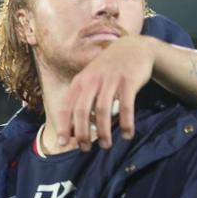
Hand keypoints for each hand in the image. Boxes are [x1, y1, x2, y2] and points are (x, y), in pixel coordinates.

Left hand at [54, 34, 157, 151]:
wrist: (133, 48)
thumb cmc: (106, 72)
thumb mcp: (89, 82)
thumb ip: (80, 102)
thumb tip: (72, 131)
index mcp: (79, 83)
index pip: (66, 107)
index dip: (64, 126)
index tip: (63, 143)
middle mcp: (92, 81)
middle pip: (82, 111)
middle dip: (82, 133)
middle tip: (85, 149)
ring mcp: (110, 80)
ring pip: (103, 110)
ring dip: (103, 131)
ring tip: (106, 145)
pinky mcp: (129, 81)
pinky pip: (126, 106)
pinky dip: (126, 122)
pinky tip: (127, 135)